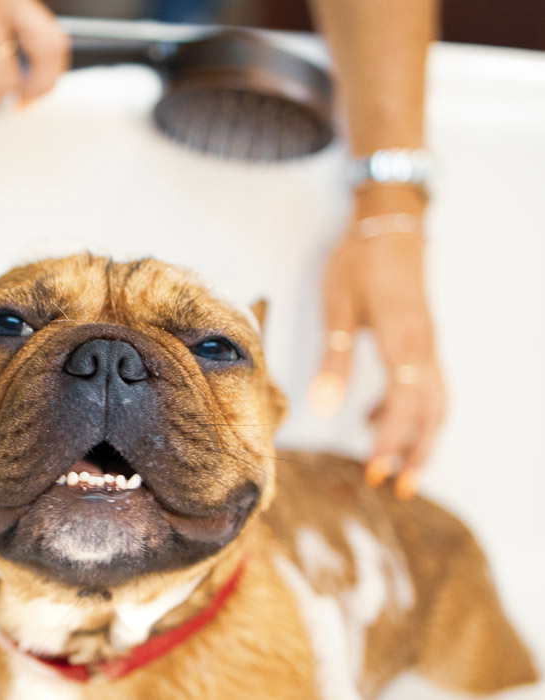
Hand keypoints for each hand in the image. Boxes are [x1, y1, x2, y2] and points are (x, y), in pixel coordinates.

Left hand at [309, 186, 446, 498]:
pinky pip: (424, 384)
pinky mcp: (421, 339)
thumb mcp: (338, 305)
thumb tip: (321, 406)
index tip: (376, 472)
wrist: (390, 222)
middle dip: (416, 452)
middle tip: (399, 488)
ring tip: (398, 469)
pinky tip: (373, 419)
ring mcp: (427, 344)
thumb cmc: (360, 260)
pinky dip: (408, 410)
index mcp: (403, 341)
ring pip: (433, 402)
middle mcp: (424, 348)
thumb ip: (333, 357)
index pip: (405, 405)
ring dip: (419, 437)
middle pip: (431, 412)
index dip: (393, 442)